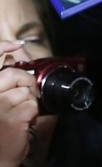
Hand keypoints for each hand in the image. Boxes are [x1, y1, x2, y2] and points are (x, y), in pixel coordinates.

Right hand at [0, 40, 39, 166]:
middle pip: (13, 74)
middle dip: (25, 81)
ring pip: (26, 91)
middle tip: (27, 92)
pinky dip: (32, 114)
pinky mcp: (14, 117)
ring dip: (28, 102)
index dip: (2, 47)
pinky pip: (32, 105)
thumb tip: (12, 60)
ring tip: (20, 114)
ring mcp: (0, 106)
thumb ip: (1, 83)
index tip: (15, 44)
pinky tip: (24, 122)